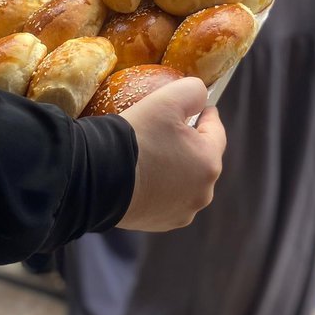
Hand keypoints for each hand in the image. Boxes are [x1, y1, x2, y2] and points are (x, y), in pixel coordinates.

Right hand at [117, 77, 225, 231]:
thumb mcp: (167, 99)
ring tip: (154, 153)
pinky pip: (167, 198)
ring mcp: (182, 212)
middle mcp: (202, 193)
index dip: (207, 114)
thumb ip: (193, 91)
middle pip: (201, 158)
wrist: (98, 178)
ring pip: (185, 180)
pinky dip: (160, 186)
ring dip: (176, 166)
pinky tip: (144, 175)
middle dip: (189, 142)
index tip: (200, 107)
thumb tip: (200, 96)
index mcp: (209, 163)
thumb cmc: (137, 137)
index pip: (216, 131)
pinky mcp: (160, 223)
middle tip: (169, 129)